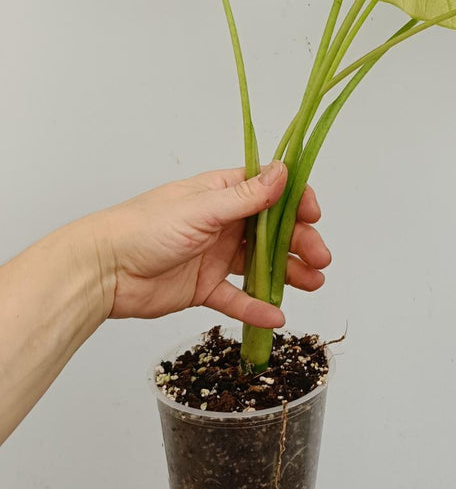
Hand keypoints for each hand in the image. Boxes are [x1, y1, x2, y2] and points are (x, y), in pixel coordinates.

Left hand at [93, 161, 329, 326]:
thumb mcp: (201, 209)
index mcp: (222, 193)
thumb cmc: (144, 228)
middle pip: (273, 230)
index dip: (296, 202)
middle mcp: (222, 222)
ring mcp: (215, 255)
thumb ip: (246, 196)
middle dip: (301, 242)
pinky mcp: (204, 287)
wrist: (103, 271)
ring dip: (288, 272)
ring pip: (262, 263)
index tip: (313, 215)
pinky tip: (276, 316)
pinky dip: (257, 306)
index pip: (270, 191)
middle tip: (320, 258)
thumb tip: (283, 172)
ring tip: (313, 283)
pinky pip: (237, 297)